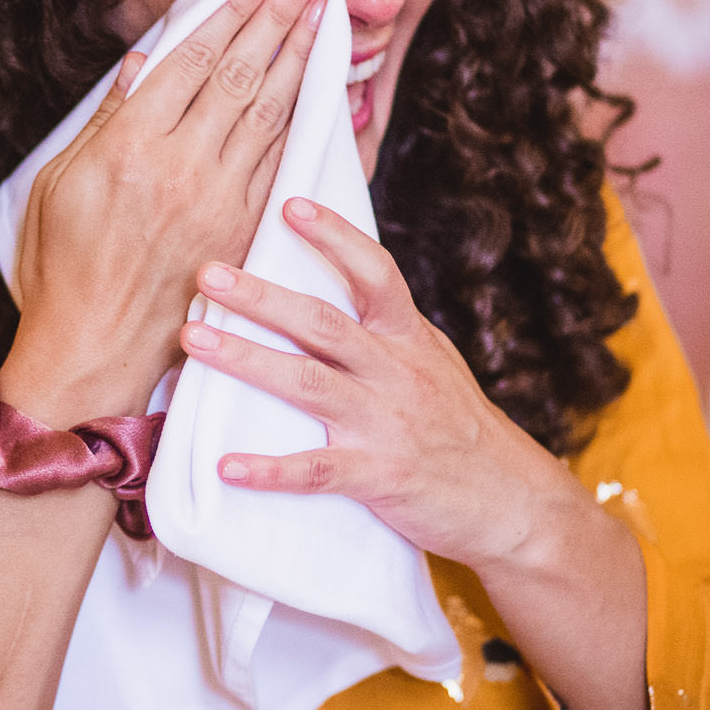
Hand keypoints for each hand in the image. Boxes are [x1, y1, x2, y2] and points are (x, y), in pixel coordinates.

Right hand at [0, 0, 324, 425]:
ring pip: (270, 113)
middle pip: (241, 75)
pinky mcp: (242, 230)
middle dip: (278, 21)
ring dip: (300, 58)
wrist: (94, 350)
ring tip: (322, 17)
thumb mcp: (56, 184)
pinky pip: (277, 160)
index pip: (192, 60)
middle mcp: (180, 167)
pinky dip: (298, 116)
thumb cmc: (61, 268)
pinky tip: (314, 87)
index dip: (231, 14)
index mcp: (128, 147)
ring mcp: (217, 200)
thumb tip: (144, 62)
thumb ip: (106, 119)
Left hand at [178, 197, 587, 570]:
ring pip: (309, 384)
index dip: (335, 237)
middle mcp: (396, 373)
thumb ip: (387, 333)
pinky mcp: (380, 477)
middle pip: (323, 323)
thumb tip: (336, 292)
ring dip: (248, 361)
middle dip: (262, 296)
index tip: (290, 206)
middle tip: (208, 274)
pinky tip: (227, 466)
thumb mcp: (434, 364)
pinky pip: (318, 471)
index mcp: (409, 340)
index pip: (375, 274)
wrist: (513, 502)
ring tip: (196, 342)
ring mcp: (387, 424)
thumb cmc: (461, 430)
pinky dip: (270, 470)